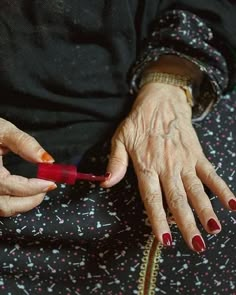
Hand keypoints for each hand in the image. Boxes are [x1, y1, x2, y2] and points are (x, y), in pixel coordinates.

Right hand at [0, 118, 56, 216]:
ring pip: (1, 209)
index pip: (11, 186)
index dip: (34, 187)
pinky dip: (11, 202)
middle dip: (31, 200)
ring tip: (38, 190)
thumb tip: (47, 160)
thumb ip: (25, 144)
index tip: (51, 182)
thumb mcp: (2, 130)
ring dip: (23, 204)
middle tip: (47, 187)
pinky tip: (22, 193)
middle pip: (7, 206)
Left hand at [101, 83, 235, 251]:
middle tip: (196, 245)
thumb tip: (106, 183)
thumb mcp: (120, 139)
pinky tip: (232, 204)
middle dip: (187, 224)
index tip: (165, 239)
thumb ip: (116, 163)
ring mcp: (185, 161)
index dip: (158, 219)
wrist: (161, 101)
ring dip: (206, 210)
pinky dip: (222, 188)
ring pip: (196, 190)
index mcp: (147, 165)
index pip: (152, 197)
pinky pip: (211, 173)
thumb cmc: (139, 122)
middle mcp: (167, 167)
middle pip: (177, 199)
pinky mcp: (197, 154)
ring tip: (213, 230)